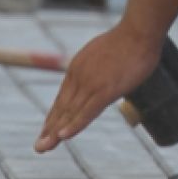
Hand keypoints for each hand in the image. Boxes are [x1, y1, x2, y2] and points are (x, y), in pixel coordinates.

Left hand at [35, 21, 163, 152]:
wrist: (138, 31)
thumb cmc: (130, 40)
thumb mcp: (107, 54)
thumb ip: (102, 67)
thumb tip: (109, 73)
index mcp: (78, 69)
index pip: (63, 98)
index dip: (55, 116)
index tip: (48, 131)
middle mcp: (79, 78)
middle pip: (62, 108)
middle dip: (50, 129)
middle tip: (39, 147)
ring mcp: (91, 84)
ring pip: (70, 113)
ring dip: (56, 132)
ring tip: (43, 147)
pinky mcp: (106, 90)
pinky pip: (87, 112)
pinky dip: (75, 125)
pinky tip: (63, 137)